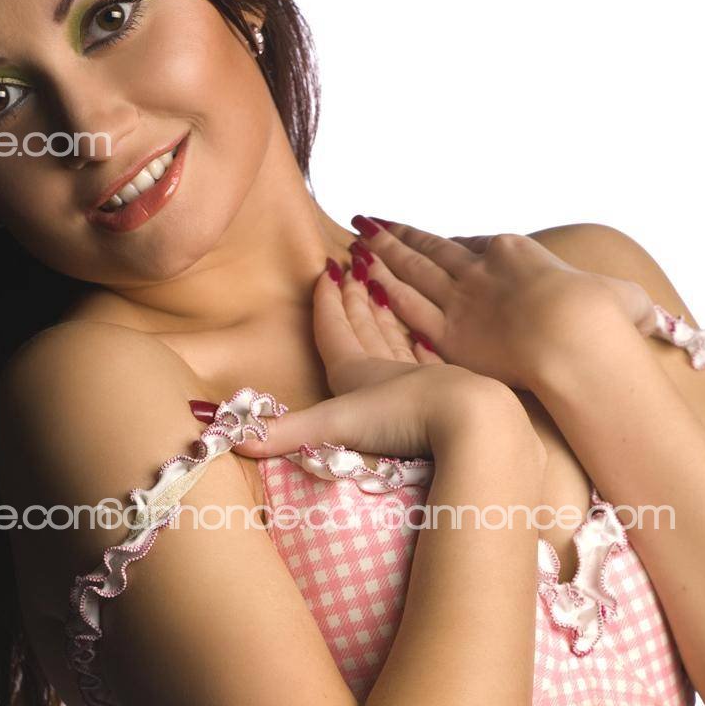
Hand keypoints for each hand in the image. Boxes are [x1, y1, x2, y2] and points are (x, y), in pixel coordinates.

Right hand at [232, 257, 488, 462]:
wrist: (470, 421)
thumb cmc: (403, 417)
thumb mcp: (336, 424)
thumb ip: (286, 434)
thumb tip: (233, 440)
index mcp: (357, 370)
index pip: (335, 330)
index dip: (326, 304)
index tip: (323, 271)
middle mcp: (386, 368)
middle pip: (364, 326)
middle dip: (352, 297)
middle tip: (350, 265)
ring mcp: (417, 378)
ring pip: (395, 336)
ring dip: (384, 312)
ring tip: (379, 287)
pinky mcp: (444, 393)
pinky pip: (427, 359)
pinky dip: (419, 345)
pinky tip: (421, 337)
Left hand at [347, 219, 654, 389]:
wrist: (577, 338)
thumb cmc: (604, 322)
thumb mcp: (623, 302)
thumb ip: (625, 305)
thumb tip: (646, 314)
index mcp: (520, 252)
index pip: (476, 246)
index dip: (452, 244)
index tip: (431, 238)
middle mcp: (484, 267)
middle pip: (434, 248)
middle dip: (402, 235)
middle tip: (374, 221)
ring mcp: (462, 296)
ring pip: (412, 266)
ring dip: (383, 250)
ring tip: (360, 235)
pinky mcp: (447, 328)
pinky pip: (405, 301)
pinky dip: (382, 284)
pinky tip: (361, 274)